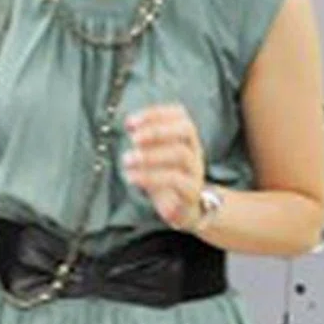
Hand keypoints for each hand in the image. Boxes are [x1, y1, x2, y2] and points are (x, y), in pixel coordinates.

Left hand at [122, 103, 205, 228]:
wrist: (187, 210)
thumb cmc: (166, 178)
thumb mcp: (155, 156)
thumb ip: (145, 141)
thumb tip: (129, 124)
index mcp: (186, 138)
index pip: (180, 115)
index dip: (155, 114)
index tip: (130, 122)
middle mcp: (194, 150)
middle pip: (186, 130)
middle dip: (157, 130)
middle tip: (133, 138)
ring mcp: (195, 170)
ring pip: (181, 154)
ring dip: (151, 154)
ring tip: (127, 159)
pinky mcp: (192, 191)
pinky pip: (176, 180)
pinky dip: (150, 176)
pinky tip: (131, 177)